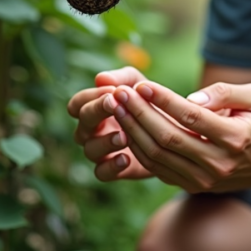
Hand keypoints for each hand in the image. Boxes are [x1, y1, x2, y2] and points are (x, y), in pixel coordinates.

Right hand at [67, 66, 150, 181]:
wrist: (172, 128)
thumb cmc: (149, 101)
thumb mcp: (139, 84)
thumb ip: (123, 78)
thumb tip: (101, 77)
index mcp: (95, 108)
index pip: (78, 103)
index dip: (90, 97)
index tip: (111, 91)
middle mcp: (93, 131)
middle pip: (82, 123)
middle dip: (97, 112)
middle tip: (115, 105)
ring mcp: (102, 151)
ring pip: (89, 149)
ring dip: (105, 141)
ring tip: (124, 136)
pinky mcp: (114, 169)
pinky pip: (101, 173)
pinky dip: (111, 166)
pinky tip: (126, 159)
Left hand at [108, 80, 250, 195]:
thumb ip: (225, 92)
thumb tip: (191, 98)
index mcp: (235, 138)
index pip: (190, 117)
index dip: (163, 100)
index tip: (141, 84)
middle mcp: (218, 164)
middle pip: (168, 138)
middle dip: (139, 113)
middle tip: (119, 93)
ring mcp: (204, 180)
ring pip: (158, 156)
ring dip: (133, 130)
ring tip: (117, 107)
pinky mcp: (193, 186)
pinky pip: (159, 169)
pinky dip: (139, 149)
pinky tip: (128, 128)